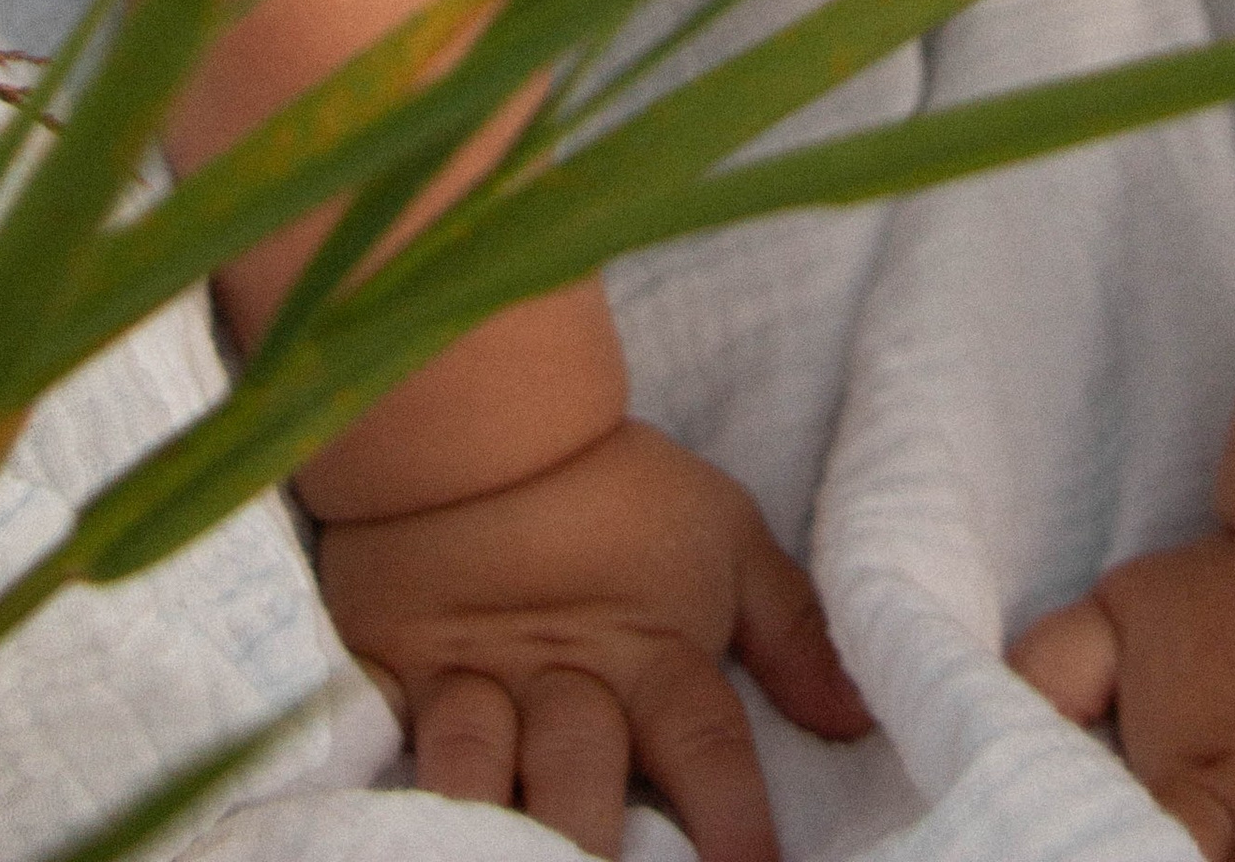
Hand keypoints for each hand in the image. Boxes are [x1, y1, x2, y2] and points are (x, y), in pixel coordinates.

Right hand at [315, 416, 872, 860]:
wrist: (482, 415)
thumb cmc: (613, 486)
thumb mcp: (725, 541)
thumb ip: (793, 634)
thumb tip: (858, 720)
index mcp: (652, 656)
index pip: (706, 752)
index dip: (733, 827)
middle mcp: (564, 682)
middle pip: (579, 779)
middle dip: (590, 845)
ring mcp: (471, 681)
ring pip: (472, 768)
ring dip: (484, 824)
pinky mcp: (389, 674)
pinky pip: (376, 739)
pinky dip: (380, 783)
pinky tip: (384, 824)